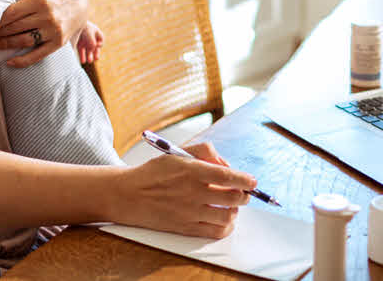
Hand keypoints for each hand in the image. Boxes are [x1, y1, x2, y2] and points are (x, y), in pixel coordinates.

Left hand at [0, 0, 87, 67]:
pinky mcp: (58, 43)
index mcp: (40, 1)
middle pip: (15, 27)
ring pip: (23, 41)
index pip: (12, 13)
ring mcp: (53, 31)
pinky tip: (10, 62)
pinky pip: (37, 55)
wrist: (82, 2)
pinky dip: (22, 61)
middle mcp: (47, 16)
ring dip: (6, 44)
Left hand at [76, 21, 103, 63]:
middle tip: (96, 58)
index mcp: (95, 31)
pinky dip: (82, 56)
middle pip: (95, 46)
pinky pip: (81, 51)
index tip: (97, 46)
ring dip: (89, 56)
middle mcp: (90, 36)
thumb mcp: (89, 32)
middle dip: (95, 52)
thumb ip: (92, 42)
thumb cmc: (81, 26)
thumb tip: (93, 50)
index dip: (100, 44)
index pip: (100, 39)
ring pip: (88, 50)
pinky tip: (83, 61)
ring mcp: (83, 40)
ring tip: (89, 61)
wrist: (70, 23)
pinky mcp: (77, 44)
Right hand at [111, 142, 254, 238]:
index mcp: (192, 171)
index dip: (246, 180)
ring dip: (235, 210)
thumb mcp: (177, 152)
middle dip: (243, 195)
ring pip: (228, 216)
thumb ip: (205, 151)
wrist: (129, 195)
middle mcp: (193, 193)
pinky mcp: (187, 228)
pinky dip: (226, 226)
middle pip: (234, 198)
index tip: (252, 181)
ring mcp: (191, 212)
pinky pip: (216, 232)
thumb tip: (226, 164)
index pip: (229, 176)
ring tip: (230, 205)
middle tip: (242, 192)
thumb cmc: (154, 173)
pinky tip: (224, 219)